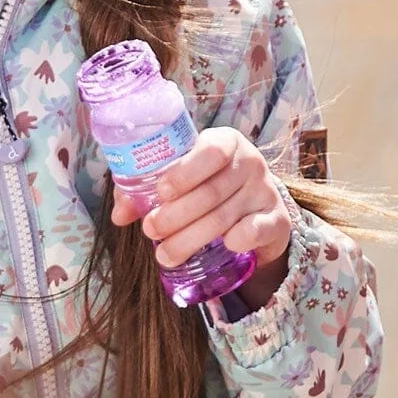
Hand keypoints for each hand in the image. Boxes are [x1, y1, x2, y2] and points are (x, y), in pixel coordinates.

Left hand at [113, 128, 291, 308]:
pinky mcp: (277, 219)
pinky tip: (224, 246)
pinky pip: (257, 229)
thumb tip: (120, 215)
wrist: (255, 211)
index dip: (184, 172)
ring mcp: (266, 191)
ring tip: (164, 254)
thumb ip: (146, 191)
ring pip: (224, 217)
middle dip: (175, 215)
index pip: (210, 151)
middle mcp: (251, 163)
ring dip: (191, 238)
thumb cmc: (208, 188)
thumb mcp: (182, 181)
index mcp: (226, 143)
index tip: (161, 192)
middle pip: (211, 191)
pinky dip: (239, 239)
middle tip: (150, 230)